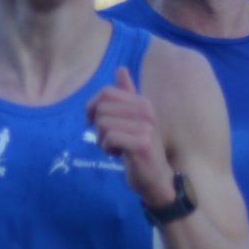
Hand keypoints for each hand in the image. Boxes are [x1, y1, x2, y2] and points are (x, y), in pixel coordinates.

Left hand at [86, 67, 174, 210]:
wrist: (156, 179)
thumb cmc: (139, 149)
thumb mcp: (131, 120)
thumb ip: (126, 96)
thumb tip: (121, 69)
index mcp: (141, 102)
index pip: (105, 92)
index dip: (92, 108)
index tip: (96, 123)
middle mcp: (146, 110)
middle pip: (101, 109)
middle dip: (98, 127)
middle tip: (110, 140)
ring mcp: (145, 126)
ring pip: (103, 123)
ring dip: (102, 140)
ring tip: (115, 147)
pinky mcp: (142, 143)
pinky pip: (109, 137)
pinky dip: (107, 148)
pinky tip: (118, 154)